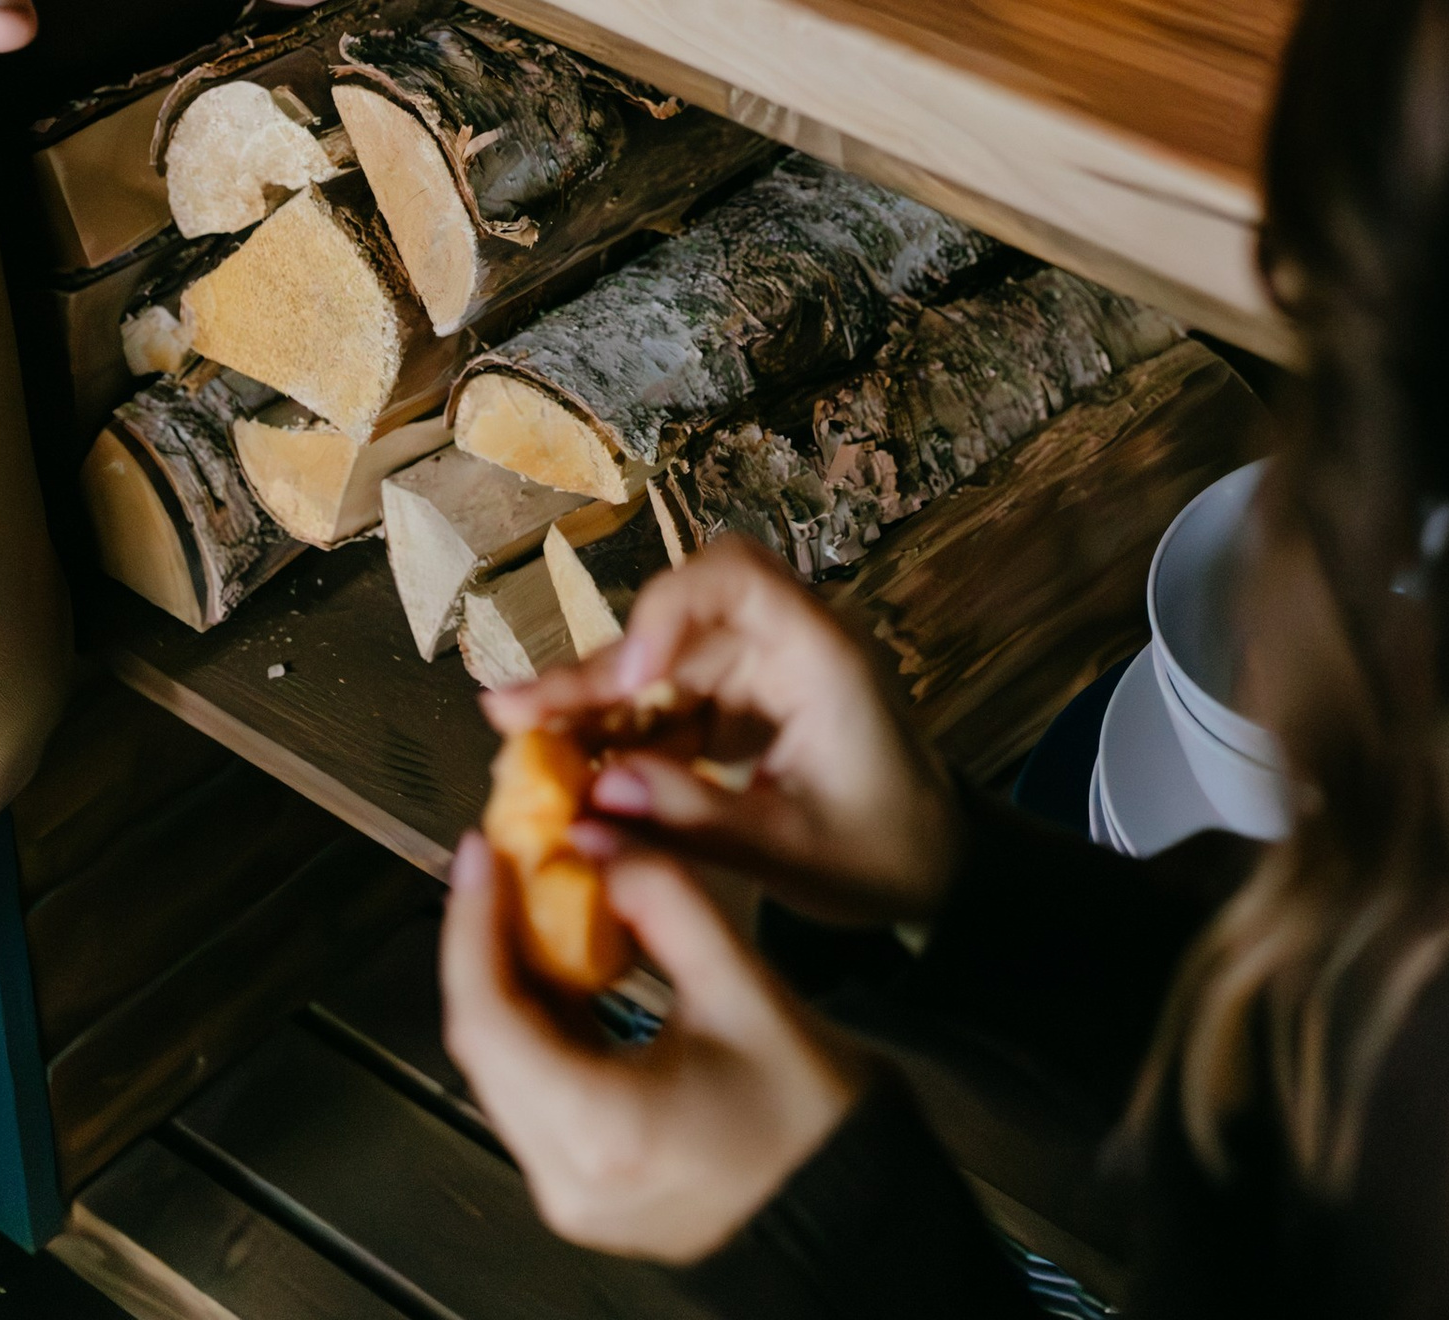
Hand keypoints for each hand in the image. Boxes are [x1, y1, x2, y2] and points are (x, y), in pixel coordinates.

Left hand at [441, 831, 863, 1265]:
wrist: (842, 1198)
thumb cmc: (808, 1110)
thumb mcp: (741, 984)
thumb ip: (667, 900)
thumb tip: (598, 843)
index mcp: (602, 1129)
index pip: (489, 1019)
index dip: (470, 926)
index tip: (477, 853)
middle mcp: (566, 1177)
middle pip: (483, 1047)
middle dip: (481, 944)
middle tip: (497, 863)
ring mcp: (568, 1196)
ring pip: (499, 1072)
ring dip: (504, 983)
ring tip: (522, 899)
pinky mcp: (580, 1193)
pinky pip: (528, 1098)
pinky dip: (532, 1027)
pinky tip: (554, 965)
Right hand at [483, 538, 963, 929]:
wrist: (938, 872)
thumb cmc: (885, 854)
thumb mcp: (790, 852)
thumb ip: (692, 823)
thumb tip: (589, 803)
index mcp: (818, 650)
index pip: (732, 576)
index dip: (666, 613)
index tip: (629, 679)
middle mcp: (782, 642)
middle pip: (675, 623)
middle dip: (597, 668)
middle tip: (510, 713)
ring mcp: (759, 670)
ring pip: (659, 663)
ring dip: (593, 701)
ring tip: (514, 734)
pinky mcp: (740, 704)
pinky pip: (666, 703)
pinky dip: (620, 733)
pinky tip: (563, 761)